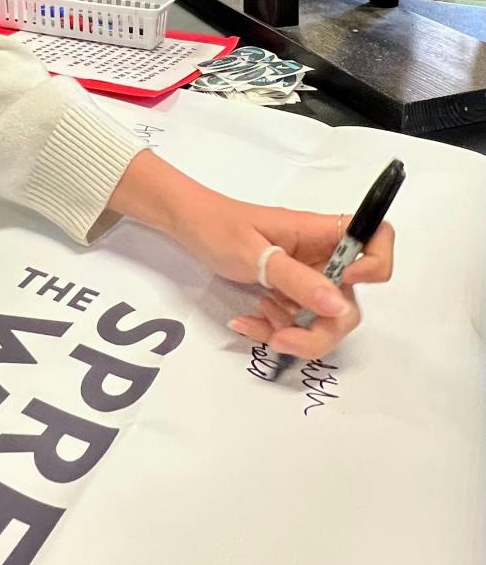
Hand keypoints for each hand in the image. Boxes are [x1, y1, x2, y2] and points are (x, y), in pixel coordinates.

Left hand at [110, 151, 394, 359]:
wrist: (186, 226)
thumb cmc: (219, 226)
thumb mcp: (254, 252)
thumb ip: (296, 279)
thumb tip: (340, 306)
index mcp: (321, 233)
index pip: (377, 239)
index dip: (375, 266)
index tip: (345, 283)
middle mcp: (321, 257)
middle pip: (350, 302)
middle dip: (321, 329)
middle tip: (283, 338)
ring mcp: (305, 277)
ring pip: (323, 320)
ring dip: (293, 333)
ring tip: (255, 323)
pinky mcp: (288, 292)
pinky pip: (295, 322)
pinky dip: (274, 328)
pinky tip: (247, 321)